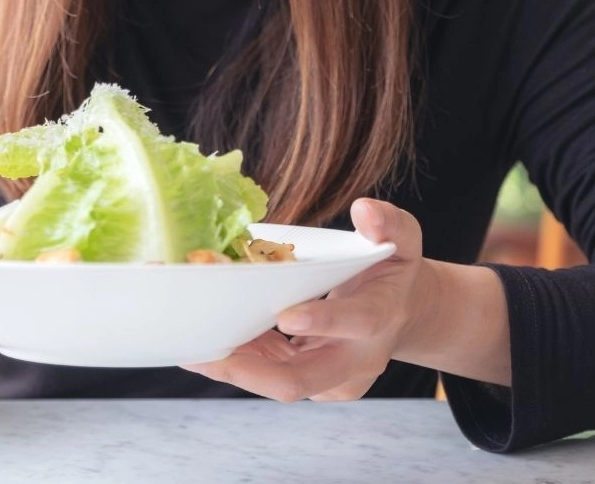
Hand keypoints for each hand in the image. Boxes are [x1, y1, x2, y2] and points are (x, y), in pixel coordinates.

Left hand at [183, 198, 429, 400]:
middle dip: (251, 370)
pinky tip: (206, 344)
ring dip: (233, 368)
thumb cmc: (392, 271)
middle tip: (209, 352)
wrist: (401, 314)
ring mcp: (331, 380)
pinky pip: (268, 375)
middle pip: (301, 379)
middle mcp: (355, 359)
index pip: (356, 322)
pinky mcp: (309, 383)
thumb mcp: (403, 240)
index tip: (285, 315)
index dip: (323, 321)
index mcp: (380, 317)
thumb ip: (389, 223)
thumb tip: (365, 211)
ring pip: (276, 383)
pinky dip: (238, 362)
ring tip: (191, 349)